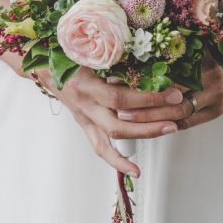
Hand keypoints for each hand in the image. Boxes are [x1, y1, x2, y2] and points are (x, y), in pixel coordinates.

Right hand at [35, 66, 183, 175]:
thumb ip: (114, 55)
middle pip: (119, 121)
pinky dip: (118, 162)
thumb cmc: (69, 53)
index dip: (147, 98)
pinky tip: (135, 171)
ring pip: (113, 135)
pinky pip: (101, 148)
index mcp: (84, 83)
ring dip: (144, 134)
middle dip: (151, 120)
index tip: (173, 92)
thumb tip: (150, 56)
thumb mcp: (89, 50)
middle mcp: (84, 103)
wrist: (45, 67)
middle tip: (177, 113)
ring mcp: (85, 117)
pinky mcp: (86, 125)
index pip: (118, 97)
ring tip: (169, 130)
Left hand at [114, 53, 222, 130]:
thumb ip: (179, 47)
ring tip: (130, 122)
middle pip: (172, 104)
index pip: (169, 79)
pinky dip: (168, 125)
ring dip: (153, 121)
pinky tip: (150, 127)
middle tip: (120, 111)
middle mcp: (212, 87)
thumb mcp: (204, 41)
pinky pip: (189, 123)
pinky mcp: (216, 113)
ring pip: (179, 117)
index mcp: (206, 66)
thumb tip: (143, 47)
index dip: (144, 84)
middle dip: (145, 110)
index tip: (122, 83)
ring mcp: (215, 102)